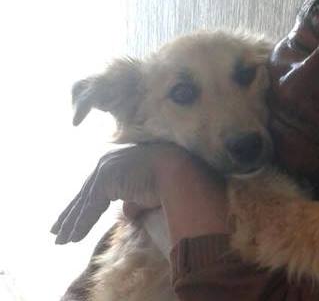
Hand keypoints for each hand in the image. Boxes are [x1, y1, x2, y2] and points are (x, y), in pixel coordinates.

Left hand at [51, 143, 189, 243]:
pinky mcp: (105, 181)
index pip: (94, 188)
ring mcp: (104, 170)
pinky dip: (81, 225)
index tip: (72, 220)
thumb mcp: (145, 192)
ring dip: (72, 224)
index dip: (82, 205)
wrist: (177, 172)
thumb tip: (127, 212)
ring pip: (84, 203)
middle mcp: (106, 163)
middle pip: (84, 194)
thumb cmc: (168, 180)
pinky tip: (72, 239)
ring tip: (61, 241)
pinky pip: (89, 208)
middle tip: (56, 230)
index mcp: (115, 162)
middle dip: (71, 214)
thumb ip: (132, 200)